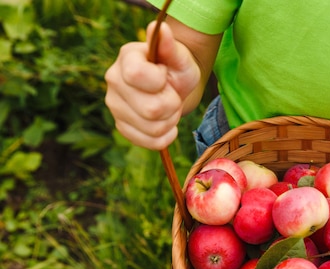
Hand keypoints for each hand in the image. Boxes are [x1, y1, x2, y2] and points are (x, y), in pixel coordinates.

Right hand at [104, 21, 200, 149]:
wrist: (175, 87)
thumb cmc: (177, 68)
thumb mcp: (180, 56)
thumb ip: (171, 45)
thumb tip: (160, 28)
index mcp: (126, 58)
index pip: (139, 76)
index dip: (161, 81)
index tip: (165, 74)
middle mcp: (113, 81)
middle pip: (150, 109)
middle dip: (172, 105)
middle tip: (172, 95)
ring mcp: (115, 106)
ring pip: (152, 128)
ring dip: (170, 121)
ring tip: (169, 107)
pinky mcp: (122, 127)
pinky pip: (149, 142)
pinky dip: (165, 136)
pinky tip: (166, 123)